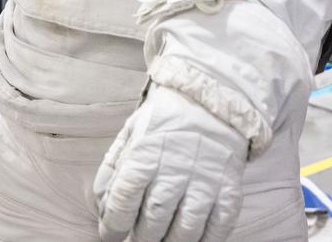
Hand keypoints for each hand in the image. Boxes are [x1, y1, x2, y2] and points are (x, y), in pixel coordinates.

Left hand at [94, 85, 246, 241]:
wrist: (211, 104)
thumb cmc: (164, 122)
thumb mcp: (131, 135)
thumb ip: (113, 169)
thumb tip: (102, 205)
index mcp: (146, 153)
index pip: (124, 198)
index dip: (114, 224)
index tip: (111, 234)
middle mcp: (176, 169)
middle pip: (154, 219)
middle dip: (141, 237)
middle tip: (138, 239)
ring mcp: (205, 181)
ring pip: (185, 229)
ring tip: (161, 241)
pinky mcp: (229, 190)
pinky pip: (218, 227)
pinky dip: (204, 240)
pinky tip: (191, 239)